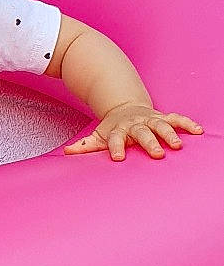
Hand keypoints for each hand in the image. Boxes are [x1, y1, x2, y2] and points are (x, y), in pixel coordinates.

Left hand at [65, 105, 202, 161]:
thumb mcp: (99, 135)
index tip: (117, 158)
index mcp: (119, 130)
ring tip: (178, 146)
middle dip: (150, 142)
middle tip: (157, 154)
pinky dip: (187, 124)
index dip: (116, 147)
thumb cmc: (113, 128)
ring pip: (161, 125)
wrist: (125, 107)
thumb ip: (86, 145)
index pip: (116, 139)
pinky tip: (198, 131)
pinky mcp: (163, 117)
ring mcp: (150, 120)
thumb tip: (67, 153)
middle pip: (142, 133)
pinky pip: (177, 119)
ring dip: (170, 134)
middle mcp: (136, 124)